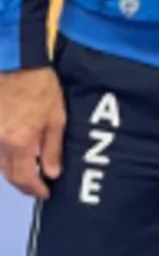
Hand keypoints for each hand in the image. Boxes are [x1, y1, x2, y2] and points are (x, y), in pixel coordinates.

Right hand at [0, 68, 65, 197]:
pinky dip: (5, 156)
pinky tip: (17, 152)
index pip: (24, 177)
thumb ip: (52, 147)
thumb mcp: (56, 116)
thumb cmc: (40, 86)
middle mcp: (0, 142)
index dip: (34, 189)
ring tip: (29, 170)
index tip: (44, 193)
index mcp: (19, 141)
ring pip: (0, 163)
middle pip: (8, 174)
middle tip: (37, 185)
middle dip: (23, 183)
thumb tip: (52, 173)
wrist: (16, 62)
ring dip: (14, 170)